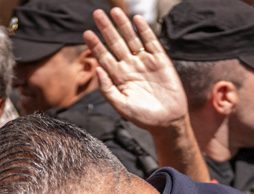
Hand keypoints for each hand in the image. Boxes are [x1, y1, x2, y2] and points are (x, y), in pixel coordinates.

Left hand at [84, 8, 188, 131]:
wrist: (167, 122)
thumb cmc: (143, 117)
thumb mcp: (121, 105)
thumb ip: (107, 88)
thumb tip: (96, 69)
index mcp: (118, 77)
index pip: (104, 57)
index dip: (95, 45)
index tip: (86, 33)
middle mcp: (130, 67)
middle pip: (115, 43)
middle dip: (106, 29)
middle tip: (97, 13)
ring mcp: (145, 62)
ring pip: (131, 39)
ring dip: (123, 25)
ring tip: (114, 11)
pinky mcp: (160, 60)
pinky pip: (151, 42)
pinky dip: (144, 30)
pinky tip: (136, 20)